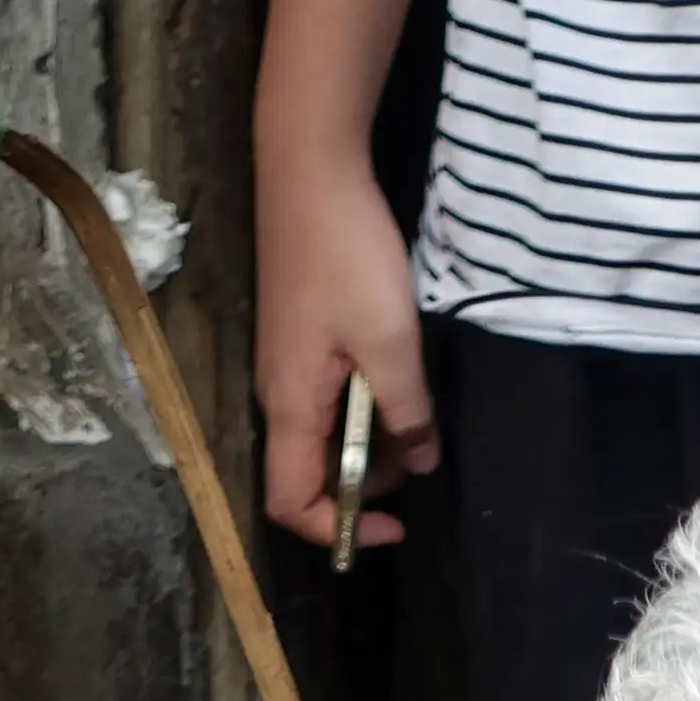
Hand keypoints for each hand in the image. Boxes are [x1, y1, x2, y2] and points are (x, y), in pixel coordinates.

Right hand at [257, 157, 434, 551]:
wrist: (311, 171)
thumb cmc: (345, 256)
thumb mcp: (391, 342)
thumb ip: (406, 410)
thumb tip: (421, 462)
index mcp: (291, 407)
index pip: (290, 503)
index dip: (338, 529)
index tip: (396, 523)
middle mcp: (278, 396)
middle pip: (307, 476)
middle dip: (363, 488)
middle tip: (417, 458)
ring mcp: (286, 366)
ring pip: (321, 437)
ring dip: (366, 445)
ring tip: (412, 418)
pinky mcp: (299, 340)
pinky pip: (325, 401)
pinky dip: (359, 410)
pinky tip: (394, 380)